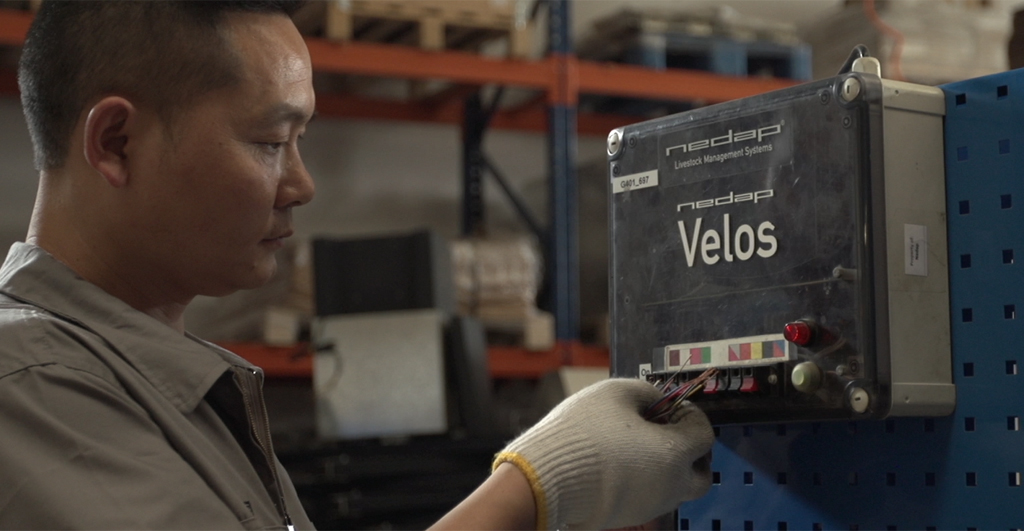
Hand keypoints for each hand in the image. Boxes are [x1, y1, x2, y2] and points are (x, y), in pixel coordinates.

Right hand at [493, 378, 713, 529]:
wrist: (546, 477)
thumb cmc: (583, 431)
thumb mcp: (616, 392)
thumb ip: (646, 391)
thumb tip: (657, 400)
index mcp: (675, 454)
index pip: (704, 435)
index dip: (691, 415)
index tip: (672, 406)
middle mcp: (671, 486)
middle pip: (701, 474)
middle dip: (693, 453)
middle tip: (671, 433)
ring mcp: (651, 505)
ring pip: (676, 488)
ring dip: (668, 467)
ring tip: (638, 445)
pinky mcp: (630, 516)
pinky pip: (650, 496)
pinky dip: (647, 479)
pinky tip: (620, 462)